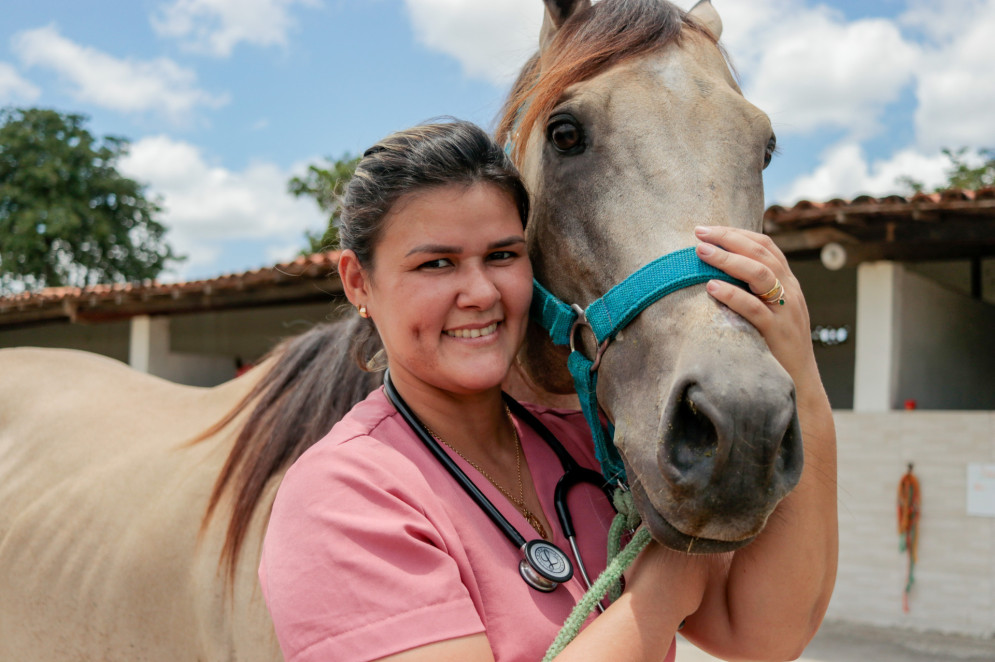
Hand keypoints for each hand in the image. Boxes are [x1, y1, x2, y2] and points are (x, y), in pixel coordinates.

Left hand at [693, 225, 817, 389]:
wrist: (800, 382)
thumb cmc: (777, 346)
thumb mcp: (770, 310)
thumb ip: (753, 290)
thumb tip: (718, 272)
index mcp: (788, 282)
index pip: (765, 246)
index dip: (737, 233)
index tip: (709, 228)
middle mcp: (790, 291)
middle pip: (760, 253)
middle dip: (728, 239)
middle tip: (700, 233)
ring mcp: (786, 310)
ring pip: (760, 274)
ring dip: (728, 260)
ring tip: (702, 252)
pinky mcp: (777, 332)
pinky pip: (754, 308)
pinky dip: (732, 295)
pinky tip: (711, 287)